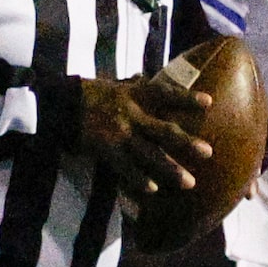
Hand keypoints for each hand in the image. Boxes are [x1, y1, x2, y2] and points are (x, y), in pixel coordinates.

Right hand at [79, 75, 211, 199]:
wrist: (59, 105)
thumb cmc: (89, 94)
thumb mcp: (115, 85)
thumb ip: (133, 85)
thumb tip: (144, 77)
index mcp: (134, 94)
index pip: (165, 94)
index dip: (186, 98)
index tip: (209, 103)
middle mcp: (131, 113)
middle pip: (164, 129)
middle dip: (186, 142)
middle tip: (208, 153)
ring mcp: (119, 133)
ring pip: (150, 153)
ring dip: (170, 168)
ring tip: (190, 183)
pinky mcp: (105, 149)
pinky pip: (125, 167)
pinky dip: (139, 179)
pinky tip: (154, 190)